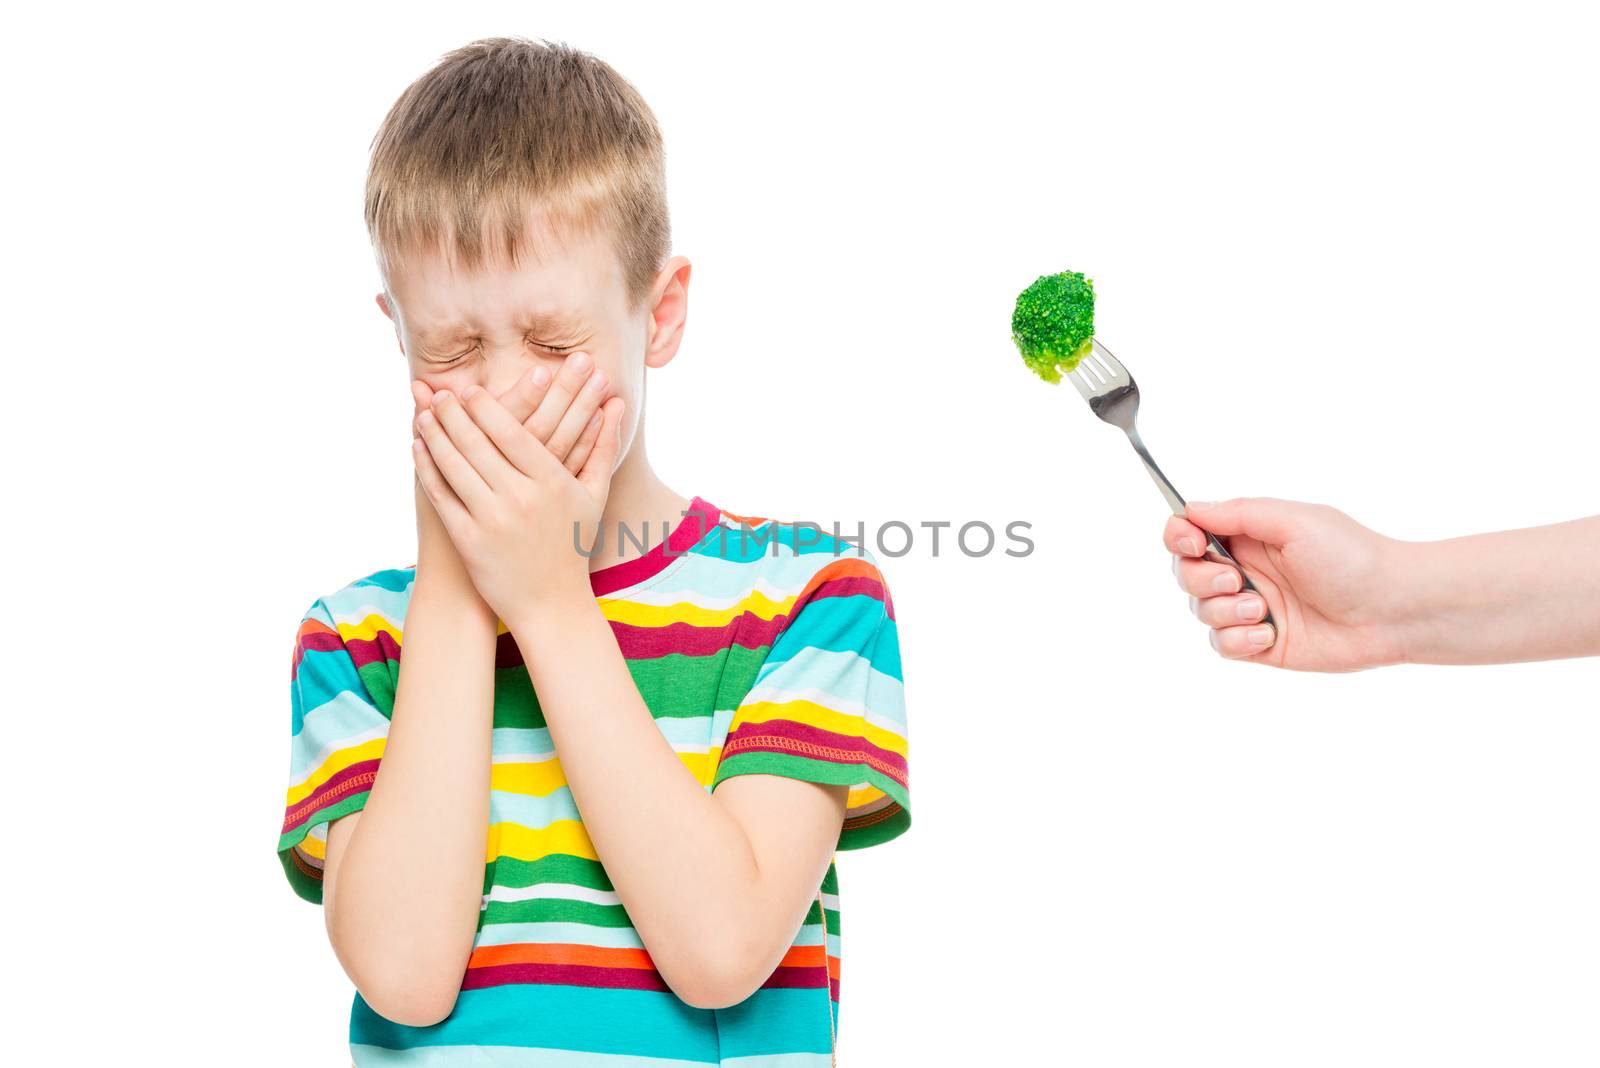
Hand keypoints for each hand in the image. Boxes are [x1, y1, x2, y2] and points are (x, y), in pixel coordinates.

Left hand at [411, 352, 625, 626]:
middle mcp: (521, 498)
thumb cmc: (574, 544)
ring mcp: (492, 520)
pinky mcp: (468, 540)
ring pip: (454, 465)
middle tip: (439, 394)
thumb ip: (604, 445)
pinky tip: (419, 449)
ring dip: (434, 435)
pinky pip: (441, 495)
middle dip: (452, 413)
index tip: (468, 389)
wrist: (552, 604)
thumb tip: (618, 403)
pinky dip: (427, 468)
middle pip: (477, 443)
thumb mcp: (594, 495)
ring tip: (424, 414)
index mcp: (552, 482)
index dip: (484, 407)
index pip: (510, 432)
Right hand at [1164, 497, 1411, 671]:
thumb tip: (1191, 509)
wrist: (1394, 611)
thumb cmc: (1354, 558)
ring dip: (1222, 611)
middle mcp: (1247, 570)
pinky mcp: (1261, 644)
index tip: (1192, 543)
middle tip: (1235, 581)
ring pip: (1200, 611)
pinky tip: (1268, 635)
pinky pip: (1221, 645)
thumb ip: (1238, 513)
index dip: (1179, 537)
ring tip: (1262, 610)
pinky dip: (1237, 641)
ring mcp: (1252, 608)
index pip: (1189, 532)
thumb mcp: (1295, 521)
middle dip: (1200, 579)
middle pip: (1186, 573)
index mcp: (1250, 536)